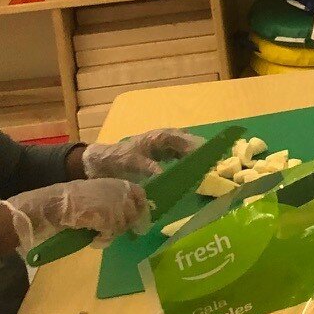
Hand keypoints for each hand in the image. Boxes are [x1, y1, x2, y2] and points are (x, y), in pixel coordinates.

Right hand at [0, 178, 147, 254]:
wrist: (53, 204)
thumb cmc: (71, 201)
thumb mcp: (96, 195)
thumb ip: (113, 200)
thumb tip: (130, 215)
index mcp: (117, 183)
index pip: (140, 194)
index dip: (140, 208)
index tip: (135, 221)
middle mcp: (119, 192)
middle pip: (135, 214)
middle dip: (125, 225)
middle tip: (111, 231)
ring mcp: (114, 204)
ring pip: (124, 226)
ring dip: (112, 234)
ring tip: (99, 236)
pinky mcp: (106, 218)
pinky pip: (112, 234)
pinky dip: (103, 239)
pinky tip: (94, 239)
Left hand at [81, 127, 201, 181]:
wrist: (101, 162)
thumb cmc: (117, 158)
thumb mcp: (131, 162)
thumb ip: (149, 167)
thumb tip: (165, 175)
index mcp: (159, 137)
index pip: (184, 139)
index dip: (197, 146)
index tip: (208, 156)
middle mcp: (165, 140)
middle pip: (189, 144)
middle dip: (201, 153)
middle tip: (212, 166)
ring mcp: (164, 148)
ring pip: (186, 151)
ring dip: (195, 160)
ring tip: (205, 172)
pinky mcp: (162, 158)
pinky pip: (179, 159)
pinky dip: (186, 165)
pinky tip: (191, 176)